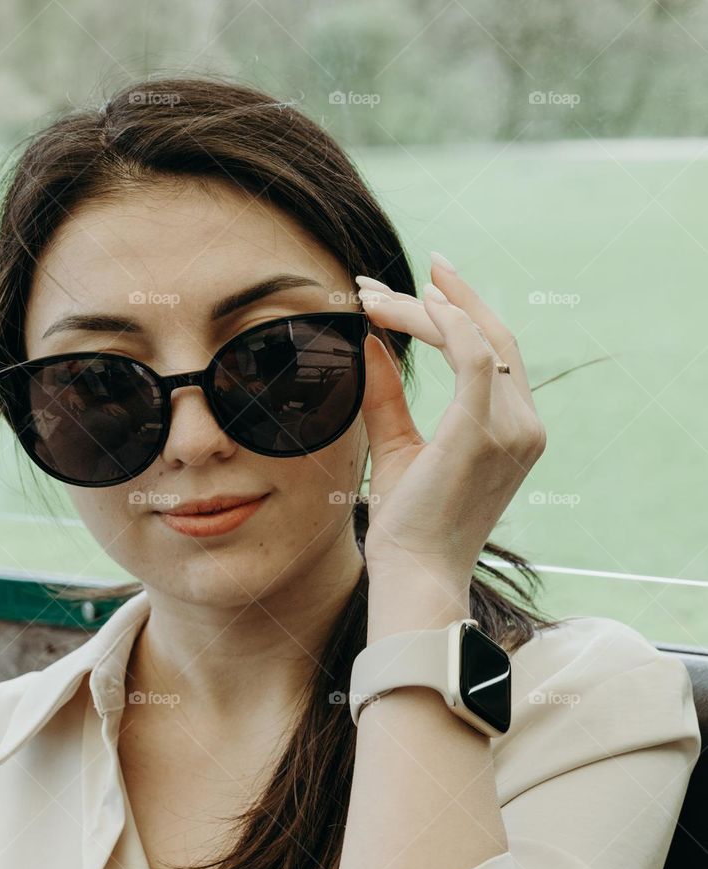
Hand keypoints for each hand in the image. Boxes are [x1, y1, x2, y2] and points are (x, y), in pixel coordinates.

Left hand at [355, 258, 546, 593]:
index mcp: (516, 432)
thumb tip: (371, 344)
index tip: (424, 289)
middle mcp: (526, 426)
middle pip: (495, 337)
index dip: (463, 315)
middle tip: (418, 265)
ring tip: (376, 294)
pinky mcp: (484, 428)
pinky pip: (468, 353)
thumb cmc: (408, 526)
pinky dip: (435, 323)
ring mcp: (513, 427)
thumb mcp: (399, 448)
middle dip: (452, 298)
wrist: (414, 574)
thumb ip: (388, 398)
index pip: (495, 356)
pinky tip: (397, 309)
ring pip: (476, 338)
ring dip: (424, 309)